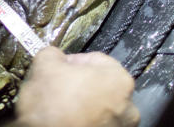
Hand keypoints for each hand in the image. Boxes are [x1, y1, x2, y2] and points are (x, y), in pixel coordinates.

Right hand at [11, 47, 138, 126]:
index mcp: (120, 81)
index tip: (59, 67)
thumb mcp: (45, 63)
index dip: (73, 61)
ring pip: (100, 107)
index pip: (95, 60)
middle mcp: (128, 107)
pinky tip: (66, 119)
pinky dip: (84, 121)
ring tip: (61, 107)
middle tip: (59, 86)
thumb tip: (56, 57)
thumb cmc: (52, 104)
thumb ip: (55, 54)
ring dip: (83, 104)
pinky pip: (96, 124)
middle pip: (101, 85)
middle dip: (81, 84)